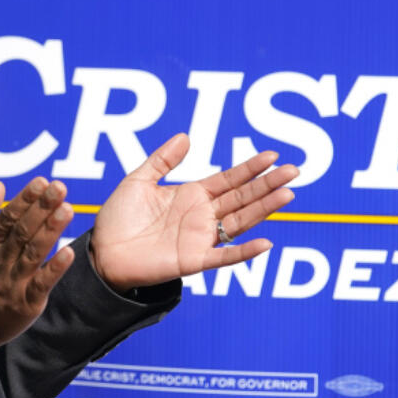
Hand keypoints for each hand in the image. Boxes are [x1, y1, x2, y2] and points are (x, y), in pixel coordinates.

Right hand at [0, 177, 75, 348]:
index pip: (8, 216)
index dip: (25, 198)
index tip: (42, 181)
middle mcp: (1, 259)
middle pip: (23, 230)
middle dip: (42, 208)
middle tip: (60, 188)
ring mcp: (14, 281)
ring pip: (34, 252)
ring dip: (51, 231)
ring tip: (68, 210)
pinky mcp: (27, 301)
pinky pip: (42, 283)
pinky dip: (54, 268)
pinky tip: (69, 253)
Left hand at [92, 134, 297, 291]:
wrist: (102, 253)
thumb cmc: (118, 218)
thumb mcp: (138, 181)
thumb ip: (162, 160)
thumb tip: (186, 136)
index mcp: (191, 195)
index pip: (229, 179)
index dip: (250, 168)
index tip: (273, 156)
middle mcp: (201, 216)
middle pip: (242, 197)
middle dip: (267, 184)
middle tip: (295, 171)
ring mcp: (200, 238)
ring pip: (240, 221)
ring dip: (264, 209)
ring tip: (288, 194)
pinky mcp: (193, 261)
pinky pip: (223, 257)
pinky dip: (244, 252)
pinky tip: (265, 244)